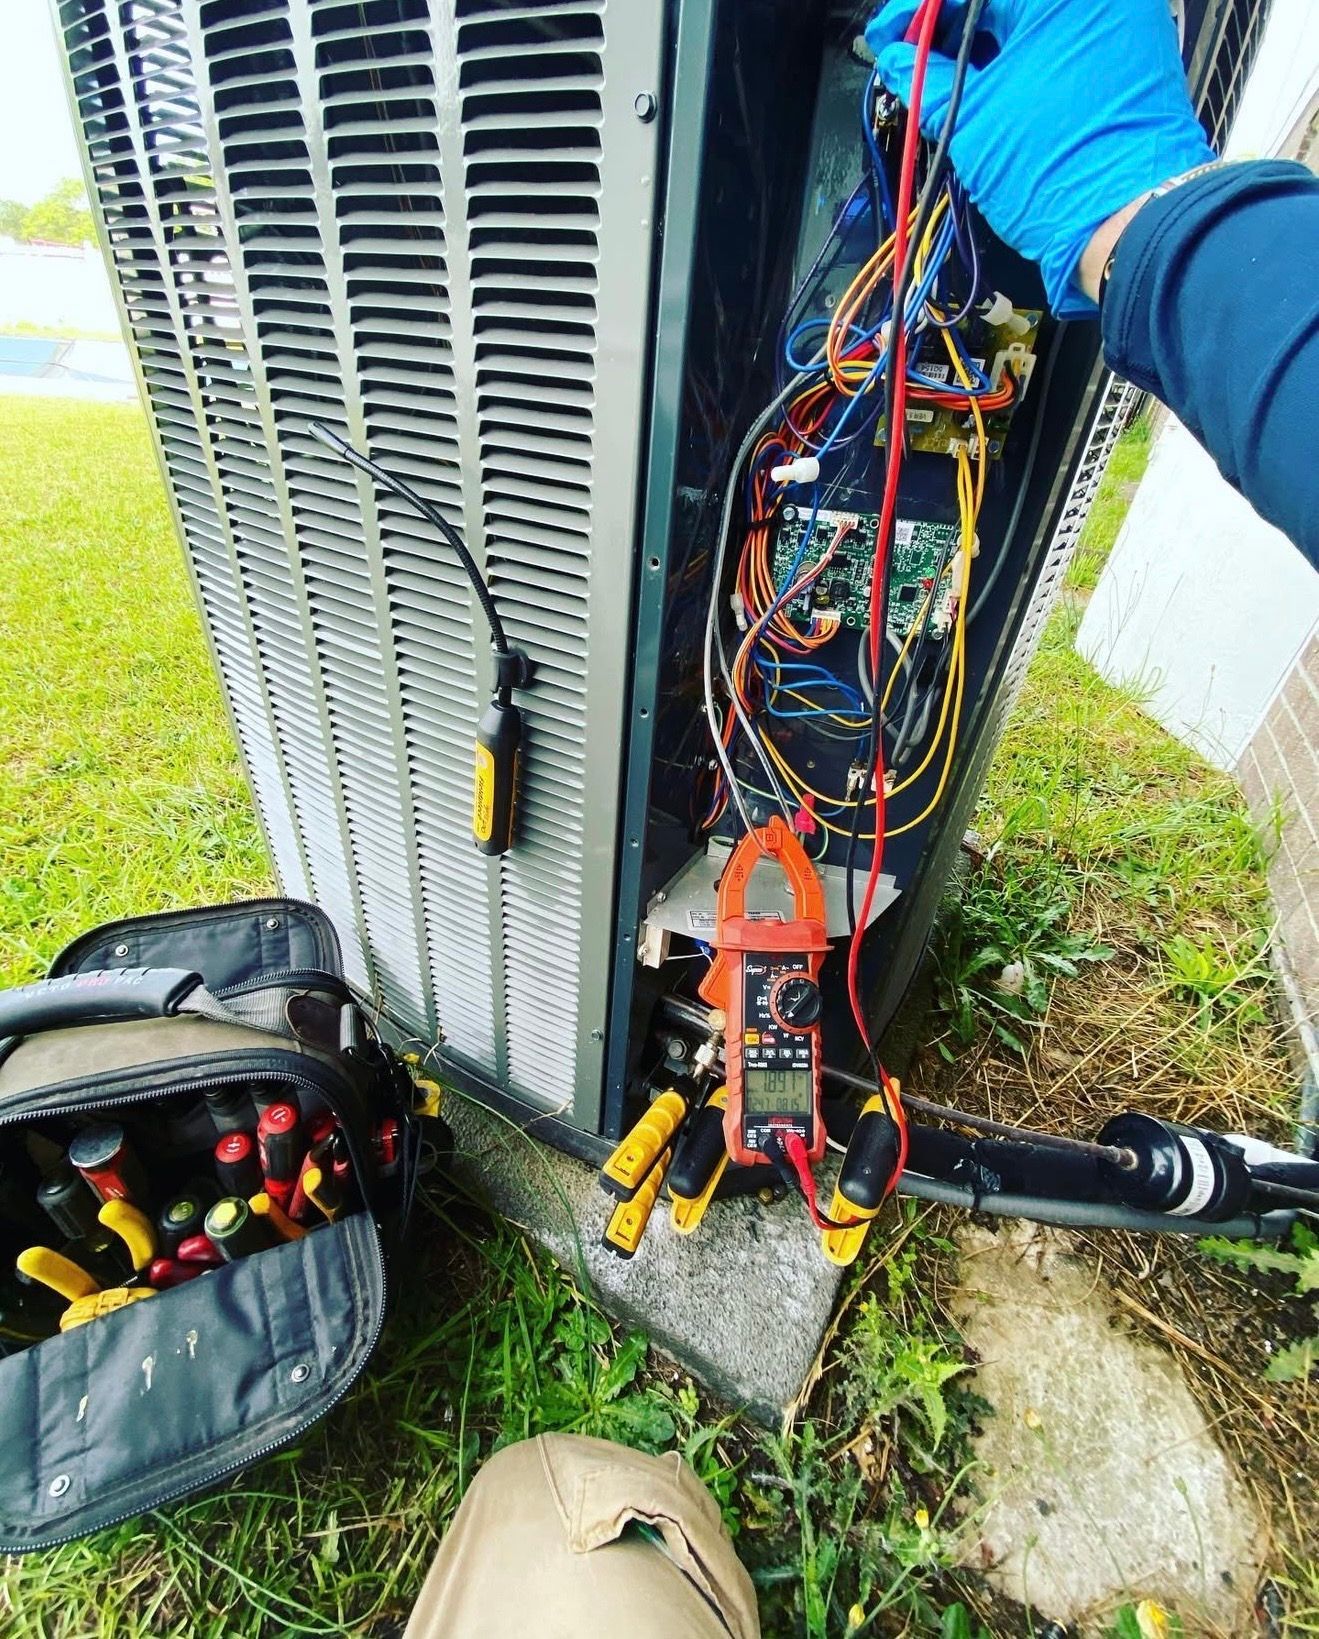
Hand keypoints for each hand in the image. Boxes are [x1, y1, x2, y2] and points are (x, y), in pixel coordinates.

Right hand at [866, 0, 1215, 314]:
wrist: (1132, 220)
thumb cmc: (1057, 170)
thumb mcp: (971, 122)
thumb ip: (926, 80)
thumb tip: (898, 60)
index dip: (920, 15)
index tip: (889, 39)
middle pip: (1003, 1)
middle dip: (954, 30)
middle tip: (914, 62)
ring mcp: (1121, 20)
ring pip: (1033, 18)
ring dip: (987, 43)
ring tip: (950, 83)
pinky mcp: (1131, 53)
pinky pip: (1064, 38)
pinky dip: (1025, 56)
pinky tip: (993, 89)